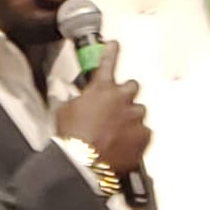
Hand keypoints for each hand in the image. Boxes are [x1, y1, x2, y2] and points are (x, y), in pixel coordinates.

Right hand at [55, 42, 150, 175]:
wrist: (84, 164)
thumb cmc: (73, 139)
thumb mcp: (65, 112)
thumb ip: (76, 101)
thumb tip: (76, 101)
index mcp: (101, 88)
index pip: (107, 62)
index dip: (111, 51)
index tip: (114, 45)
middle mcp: (122, 98)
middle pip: (132, 86)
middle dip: (125, 95)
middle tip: (116, 108)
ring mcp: (135, 117)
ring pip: (139, 111)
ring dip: (130, 118)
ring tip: (117, 134)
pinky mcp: (144, 136)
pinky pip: (144, 133)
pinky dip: (136, 138)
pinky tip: (123, 145)